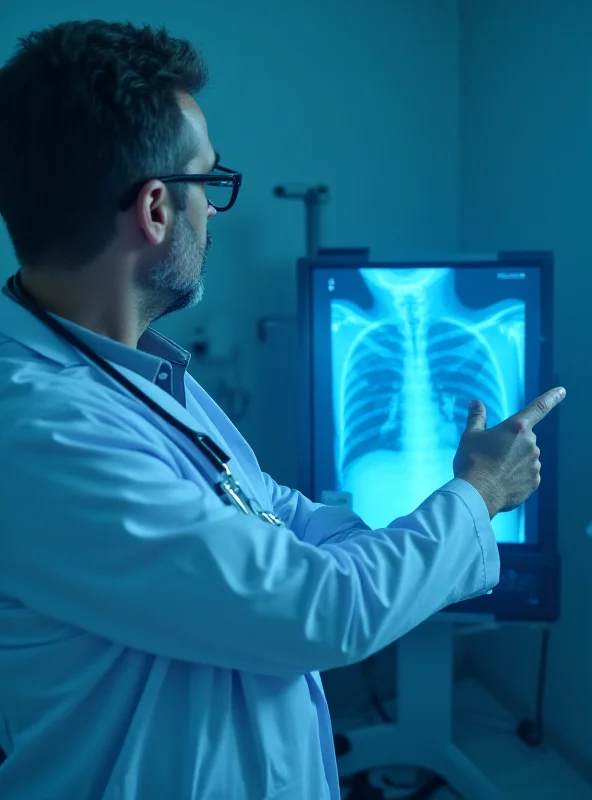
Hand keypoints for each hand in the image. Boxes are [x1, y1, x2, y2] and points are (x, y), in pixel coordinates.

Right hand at [453, 387, 565, 517]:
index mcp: (517, 427)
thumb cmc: (472, 461)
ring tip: (494, 471)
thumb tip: (476, 403)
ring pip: (526, 458)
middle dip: (512, 444)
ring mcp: (535, 464)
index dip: (551, 397)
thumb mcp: (470, 435)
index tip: (562, 391)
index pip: (539, 407)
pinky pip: (527, 475)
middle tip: (491, 455)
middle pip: (524, 439)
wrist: (477, 493)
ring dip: (514, 461)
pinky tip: (501, 482)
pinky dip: (516, 477)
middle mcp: (531, 444)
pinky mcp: (534, 482)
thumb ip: (477, 417)